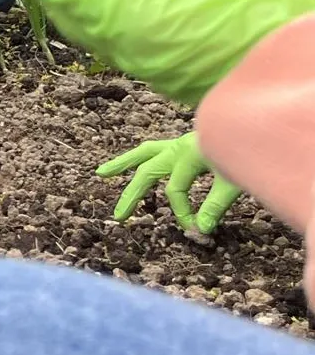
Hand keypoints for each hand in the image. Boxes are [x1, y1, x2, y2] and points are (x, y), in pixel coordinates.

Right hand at [98, 132, 242, 235]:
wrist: (251, 125)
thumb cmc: (244, 151)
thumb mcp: (233, 181)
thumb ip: (215, 205)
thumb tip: (201, 229)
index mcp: (186, 156)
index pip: (174, 190)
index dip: (182, 211)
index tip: (196, 228)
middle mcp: (177, 148)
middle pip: (146, 171)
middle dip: (132, 195)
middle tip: (118, 215)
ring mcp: (178, 143)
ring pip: (143, 153)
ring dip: (122, 164)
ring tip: (102, 174)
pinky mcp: (183, 142)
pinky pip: (154, 148)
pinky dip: (141, 156)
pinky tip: (136, 162)